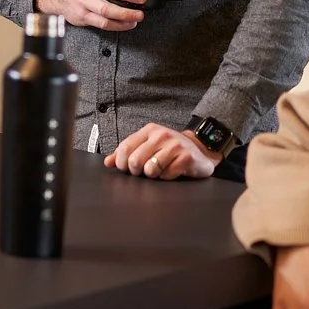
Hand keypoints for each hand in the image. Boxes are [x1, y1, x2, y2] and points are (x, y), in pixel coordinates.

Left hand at [104, 122, 221, 180]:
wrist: (199, 150)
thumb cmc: (170, 150)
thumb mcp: (148, 146)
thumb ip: (126, 153)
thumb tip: (108, 162)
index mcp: (149, 130)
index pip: (125, 148)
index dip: (122, 164)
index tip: (127, 169)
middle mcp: (161, 135)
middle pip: (135, 161)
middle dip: (137, 172)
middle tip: (145, 171)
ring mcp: (175, 145)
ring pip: (150, 169)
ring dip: (153, 175)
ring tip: (160, 170)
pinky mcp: (187, 158)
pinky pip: (166, 175)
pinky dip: (167, 178)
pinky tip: (172, 171)